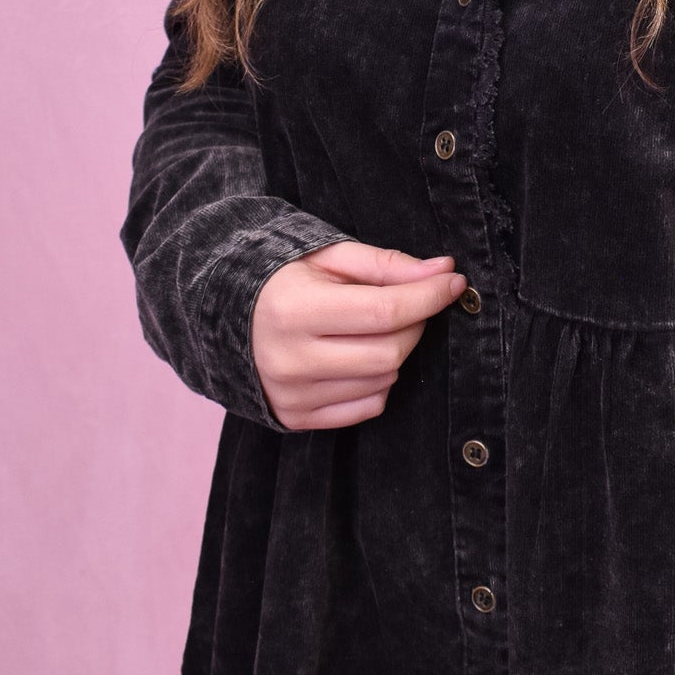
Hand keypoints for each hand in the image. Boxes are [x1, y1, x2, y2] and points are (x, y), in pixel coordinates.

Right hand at [250, 240, 465, 430]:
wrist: (222, 316)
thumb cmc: (285, 279)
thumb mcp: (330, 257)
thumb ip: (387, 265)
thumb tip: (445, 271)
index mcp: (295, 310)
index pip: (384, 312)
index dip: (428, 297)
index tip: (453, 282)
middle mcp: (290, 359)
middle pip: (389, 352)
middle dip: (414, 324)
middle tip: (409, 304)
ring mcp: (292, 394)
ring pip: (383, 381)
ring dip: (395, 353)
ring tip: (373, 328)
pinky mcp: (296, 417)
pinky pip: (367, 407)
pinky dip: (377, 382)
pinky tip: (358, 357)